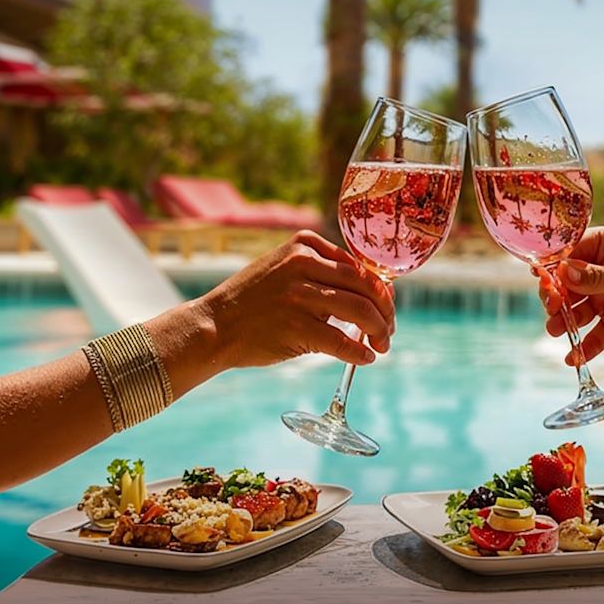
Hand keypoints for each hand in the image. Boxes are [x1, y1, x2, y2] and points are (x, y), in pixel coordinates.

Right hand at [201, 231, 395, 367]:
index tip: (387, 306)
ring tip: (382, 345)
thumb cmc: (253, 300)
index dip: (380, 289)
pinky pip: (342, 341)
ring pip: (360, 311)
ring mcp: (300, 297)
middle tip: (389, 330)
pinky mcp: (297, 328)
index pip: (358, 266)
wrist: (214, 326)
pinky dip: (359, 352)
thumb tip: (371, 290)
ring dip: (379, 331)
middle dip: (385, 311)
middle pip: (365, 286)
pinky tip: (366, 358)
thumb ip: (321, 270)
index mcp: (304, 245)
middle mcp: (303, 266)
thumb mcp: (283, 267)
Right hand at [538, 223, 603, 371]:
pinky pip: (591, 335)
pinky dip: (582, 345)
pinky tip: (574, 356)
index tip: (539, 277)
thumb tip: (562, 271)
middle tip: (551, 306)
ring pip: (576, 308)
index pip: (574, 249)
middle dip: (557, 293)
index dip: (555, 263)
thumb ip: (597, 276)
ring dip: (563, 320)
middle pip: (568, 280)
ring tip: (555, 330)